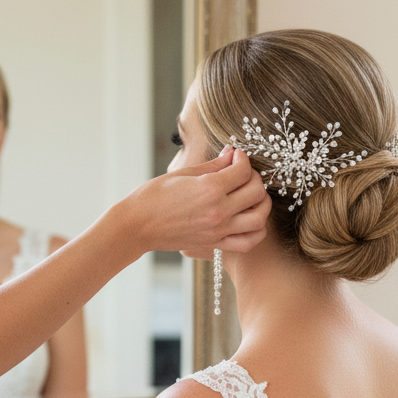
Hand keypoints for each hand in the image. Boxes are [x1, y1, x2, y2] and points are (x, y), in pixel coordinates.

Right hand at [120, 148, 269, 256]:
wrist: (137, 226)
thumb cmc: (153, 196)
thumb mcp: (183, 173)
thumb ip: (213, 165)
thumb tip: (232, 153)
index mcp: (209, 188)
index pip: (243, 170)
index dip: (242, 158)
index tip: (235, 156)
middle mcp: (218, 211)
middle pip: (256, 192)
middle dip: (254, 178)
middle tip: (242, 174)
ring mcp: (218, 230)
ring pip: (259, 218)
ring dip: (261, 204)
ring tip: (250, 196)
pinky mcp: (215, 243)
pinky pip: (248, 242)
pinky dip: (256, 231)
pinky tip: (249, 219)